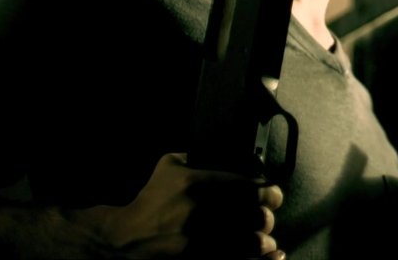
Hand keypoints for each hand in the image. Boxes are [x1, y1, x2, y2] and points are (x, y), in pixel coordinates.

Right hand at [73, 153, 284, 258]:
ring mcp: (206, 241)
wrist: (124, 240)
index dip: (271, 194)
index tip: (273, 196)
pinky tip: (272, 256)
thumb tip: (215, 148)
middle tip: (264, 219)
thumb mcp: (168, 167)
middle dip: (265, 218)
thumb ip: (193, 155)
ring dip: (264, 241)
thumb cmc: (149, 202)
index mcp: (203, 186)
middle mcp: (208, 213)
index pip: (254, 188)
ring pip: (254, 243)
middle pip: (259, 217)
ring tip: (262, 240)